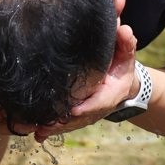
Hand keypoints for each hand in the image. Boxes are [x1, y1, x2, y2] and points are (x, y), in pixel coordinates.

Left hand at [32, 0, 138, 141]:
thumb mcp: (127, 52)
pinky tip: (37, 135)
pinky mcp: (77, 114)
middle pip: (81, 118)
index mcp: (112, 92)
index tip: (74, 110)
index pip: (101, 101)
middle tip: (46, 126)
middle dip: (65, 123)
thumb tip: (124, 29)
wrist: (120, 80)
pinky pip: (64, 123)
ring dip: (55, 129)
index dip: (88, 106)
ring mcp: (88, 112)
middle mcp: (99, 105)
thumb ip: (126, 42)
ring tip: (38, 131)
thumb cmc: (121, 63)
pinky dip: (52, 130)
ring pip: (71, 124)